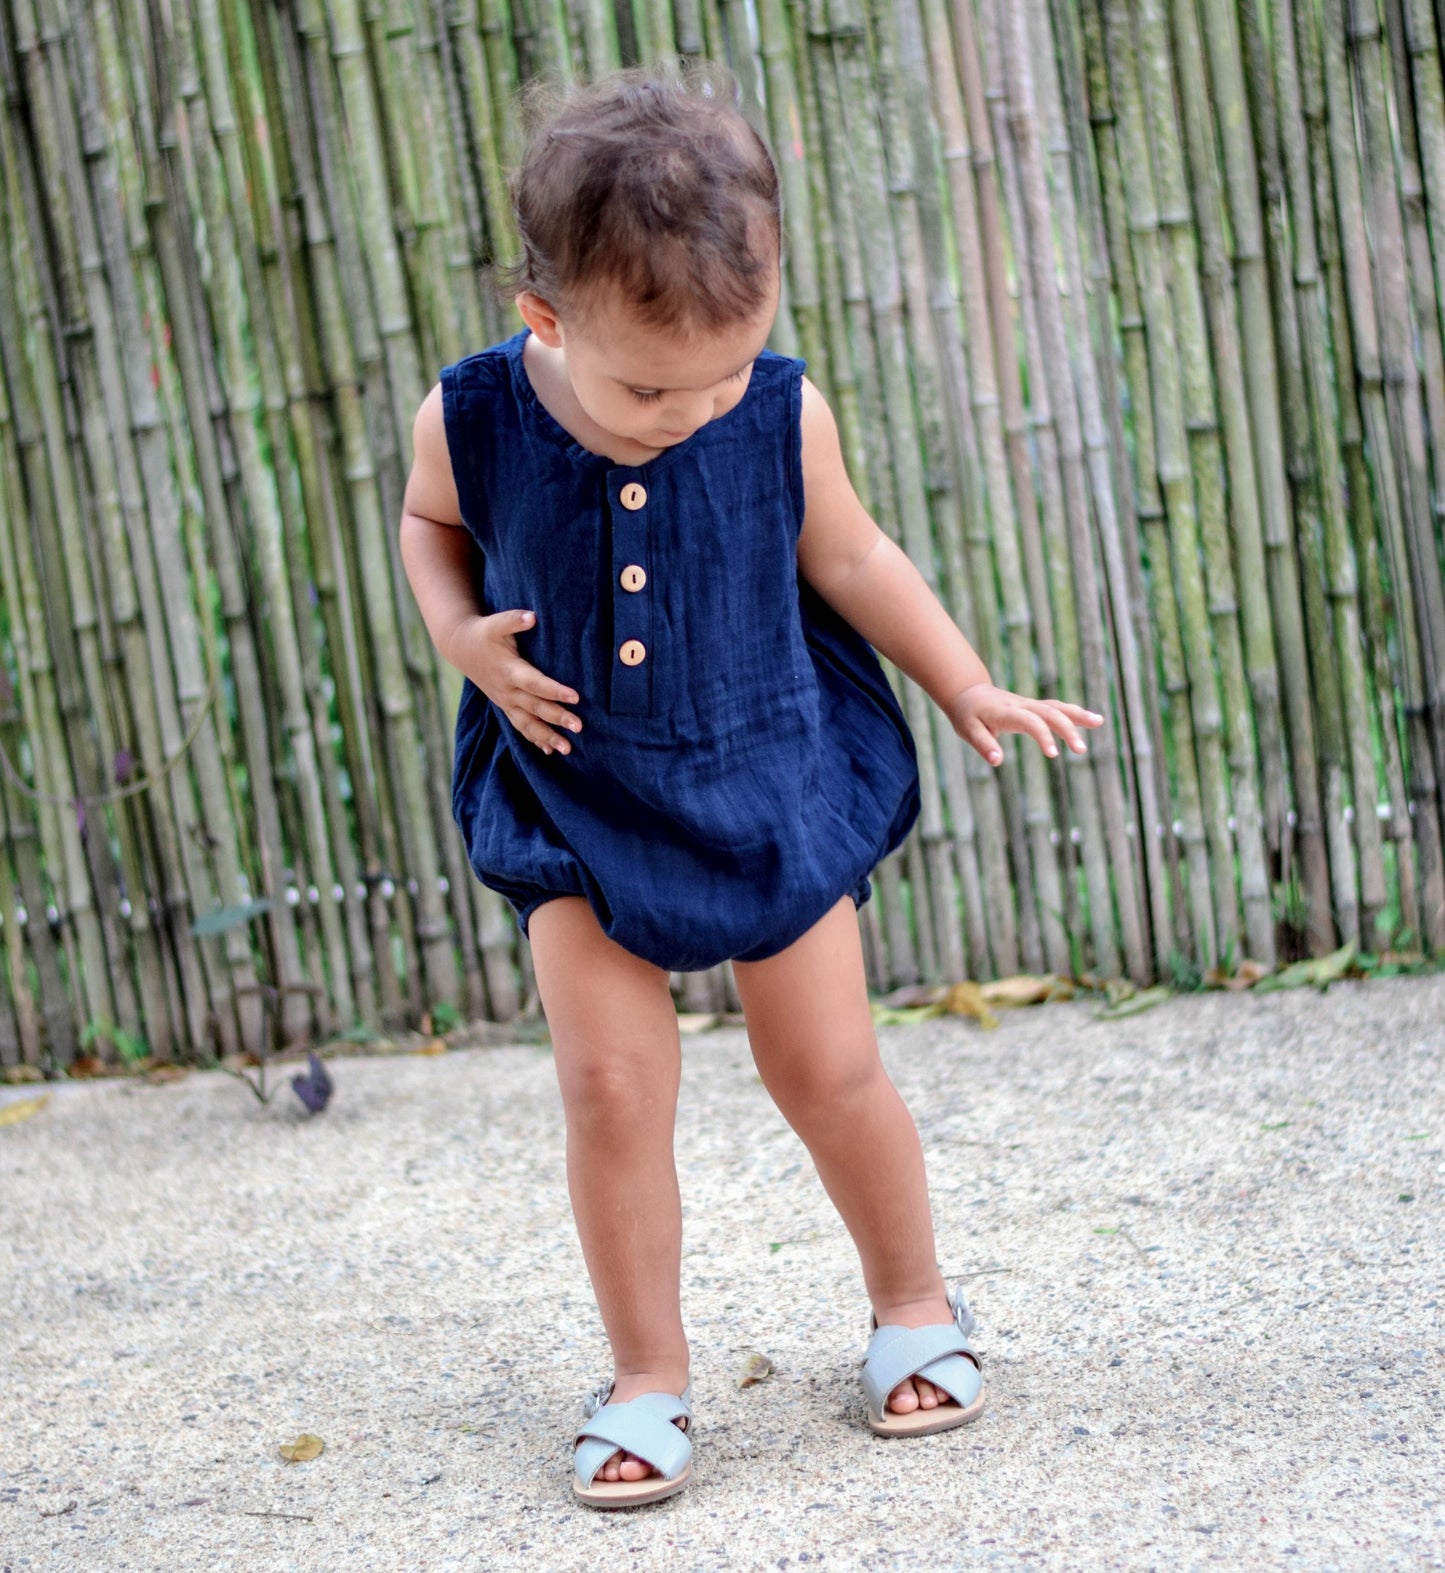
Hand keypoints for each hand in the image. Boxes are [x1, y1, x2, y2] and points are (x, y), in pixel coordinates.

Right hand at [446, 608, 581, 755]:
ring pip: (528, 724)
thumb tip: (532, 616)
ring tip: (568, 749)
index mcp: (510, 671)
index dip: (555, 690)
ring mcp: (506, 702)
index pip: (535, 683)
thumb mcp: (496, 623)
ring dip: (547, 738)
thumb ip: (514, 620)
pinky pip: (520, 727)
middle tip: (579, 727)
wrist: (461, 648)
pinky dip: (534, 740)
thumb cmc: (484, 633)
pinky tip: (549, 751)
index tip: (575, 697)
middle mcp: (508, 691)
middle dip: (557, 718)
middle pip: (536, 708)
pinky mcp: (506, 706)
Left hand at [947, 683, 1102, 765]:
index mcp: (1008, 713)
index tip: (1054, 755)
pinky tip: (1092, 720)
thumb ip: (983, 745)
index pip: (1031, 722)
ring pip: (1057, 707)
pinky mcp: (1034, 707)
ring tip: (1099, 722)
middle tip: (1081, 750)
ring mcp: (1030, 705)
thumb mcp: (968, 731)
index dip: (1044, 736)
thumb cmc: (967, 715)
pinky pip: (1057, 708)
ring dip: (1078, 715)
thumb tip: (997, 761)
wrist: (968, 693)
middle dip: (1068, 729)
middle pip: (1050, 713)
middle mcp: (1022, 706)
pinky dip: (1074, 713)